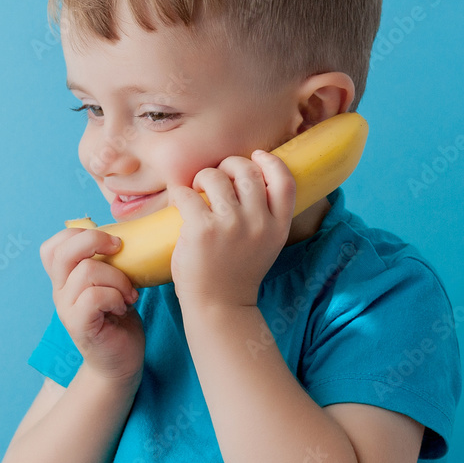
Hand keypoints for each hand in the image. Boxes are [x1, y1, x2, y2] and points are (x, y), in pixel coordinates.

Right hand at [40, 226, 144, 382]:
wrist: (120, 361)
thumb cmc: (119, 318)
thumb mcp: (111, 282)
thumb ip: (105, 261)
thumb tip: (123, 233)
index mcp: (64, 278)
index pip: (53, 246)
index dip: (78, 234)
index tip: (111, 242)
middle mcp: (59, 291)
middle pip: (64, 251)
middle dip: (96, 241)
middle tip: (119, 249)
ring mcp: (66, 308)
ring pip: (86, 271)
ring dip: (117, 278)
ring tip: (128, 294)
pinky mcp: (78, 325)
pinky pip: (94, 296)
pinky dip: (116, 296)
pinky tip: (124, 307)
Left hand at [168, 150, 295, 308]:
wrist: (219, 306)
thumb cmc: (236, 272)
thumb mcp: (265, 244)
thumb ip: (265, 216)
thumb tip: (251, 176)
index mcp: (278, 226)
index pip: (284, 180)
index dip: (270, 162)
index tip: (255, 156)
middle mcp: (258, 222)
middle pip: (246, 170)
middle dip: (228, 165)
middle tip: (215, 177)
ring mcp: (230, 225)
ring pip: (214, 175)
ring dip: (202, 177)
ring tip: (196, 191)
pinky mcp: (201, 229)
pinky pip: (186, 192)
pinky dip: (179, 192)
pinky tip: (179, 200)